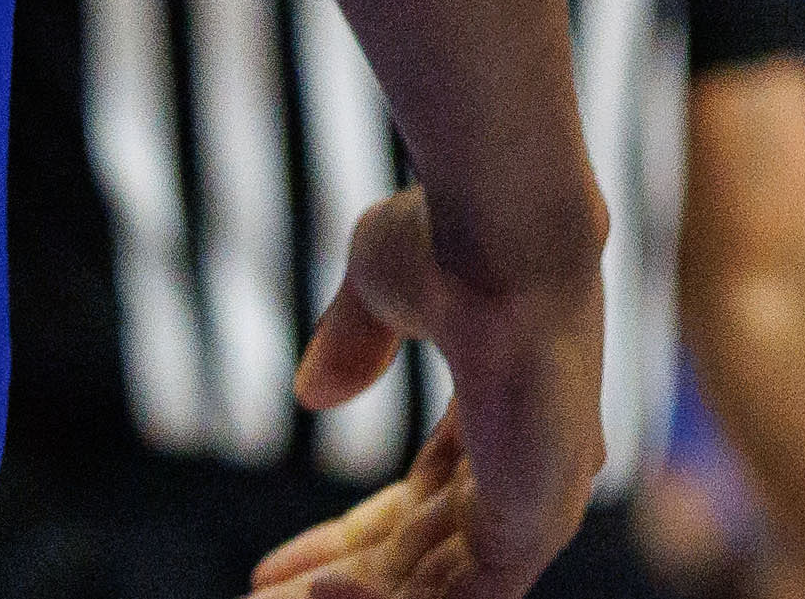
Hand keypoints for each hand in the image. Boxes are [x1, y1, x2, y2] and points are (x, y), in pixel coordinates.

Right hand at [249, 186, 606, 598]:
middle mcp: (523, 469)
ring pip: (433, 592)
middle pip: (417, 562)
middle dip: (334, 584)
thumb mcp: (381, 289)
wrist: (501, 240)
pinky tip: (319, 590)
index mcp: (498, 419)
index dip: (342, 545)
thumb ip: (353, 341)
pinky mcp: (538, 528)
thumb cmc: (454, 244)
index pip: (417, 512)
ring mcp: (536, 502)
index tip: (267, 569)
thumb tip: (314, 393)